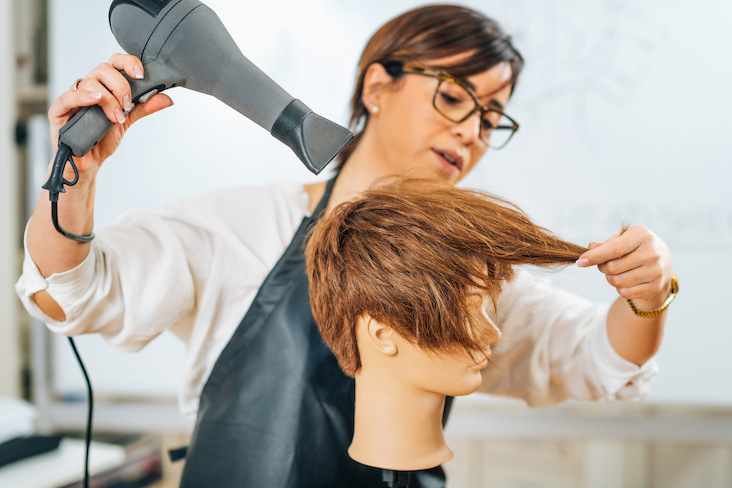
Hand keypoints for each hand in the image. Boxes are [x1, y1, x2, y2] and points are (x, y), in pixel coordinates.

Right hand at [48, 53, 173, 177]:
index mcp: (104, 85)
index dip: (128, 63)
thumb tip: (167, 98)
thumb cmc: (102, 138)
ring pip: (89, 82)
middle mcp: (89, 87)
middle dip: (120, 85)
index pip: (115, 63)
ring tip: (116, 117)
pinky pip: (67, 97)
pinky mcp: (59, 111)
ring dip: (108, 99)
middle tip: (128, 105)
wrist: (88, 161)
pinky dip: (82, 97)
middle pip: (103, 69)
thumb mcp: (127, 120)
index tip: (141, 74)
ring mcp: (73, 97)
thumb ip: (144, 107)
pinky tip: (95, 99)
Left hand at [577, 226, 672, 307]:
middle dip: (603, 267)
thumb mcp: (623, 239)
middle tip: (605, 265)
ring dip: (610, 278)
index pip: (614, 248)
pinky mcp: (655, 287)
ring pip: (617, 281)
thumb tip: (591, 247)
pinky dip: (619, 288)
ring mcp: (656, 271)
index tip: (580, 261)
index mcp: (643, 235)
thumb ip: (606, 244)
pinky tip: (626, 280)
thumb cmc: (636, 248)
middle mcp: (652, 253)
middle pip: (613, 267)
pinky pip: (625, 292)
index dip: (595, 256)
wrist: (663, 262)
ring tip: (616, 272)